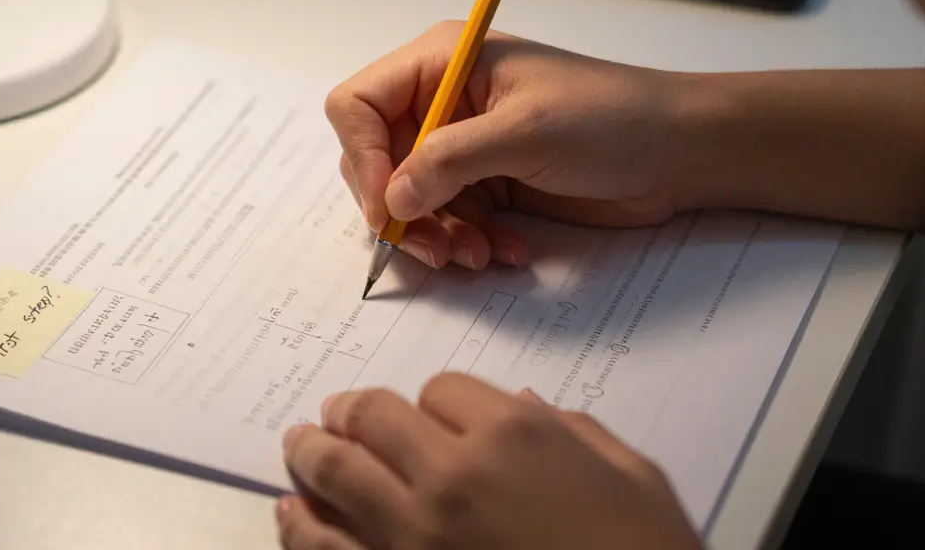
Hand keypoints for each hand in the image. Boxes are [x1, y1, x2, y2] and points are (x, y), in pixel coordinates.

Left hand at [275, 373, 699, 549]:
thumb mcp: (634, 477)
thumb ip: (575, 433)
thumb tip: (529, 407)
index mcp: (515, 434)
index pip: (442, 390)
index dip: (434, 400)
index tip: (432, 413)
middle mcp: (454, 474)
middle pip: (375, 418)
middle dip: (352, 410)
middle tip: (336, 413)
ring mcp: (416, 535)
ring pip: (339, 473)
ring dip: (312, 453)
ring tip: (299, 444)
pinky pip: (328, 549)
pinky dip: (301, 527)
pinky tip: (290, 512)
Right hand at [328, 23, 924, 263]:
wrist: (679, 151)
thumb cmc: (613, 116)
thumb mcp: (526, 131)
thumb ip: (450, 160)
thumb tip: (392, 200)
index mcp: (443, 62)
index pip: (359, 105)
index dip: (364, 158)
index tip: (389, 207)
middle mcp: (444, 101)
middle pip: (377, 160)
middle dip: (401, 211)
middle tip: (435, 247)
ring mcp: (465, 145)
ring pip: (411, 201)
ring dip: (436, 236)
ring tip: (475, 256)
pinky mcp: (488, 182)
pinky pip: (450, 221)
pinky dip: (468, 242)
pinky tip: (505, 250)